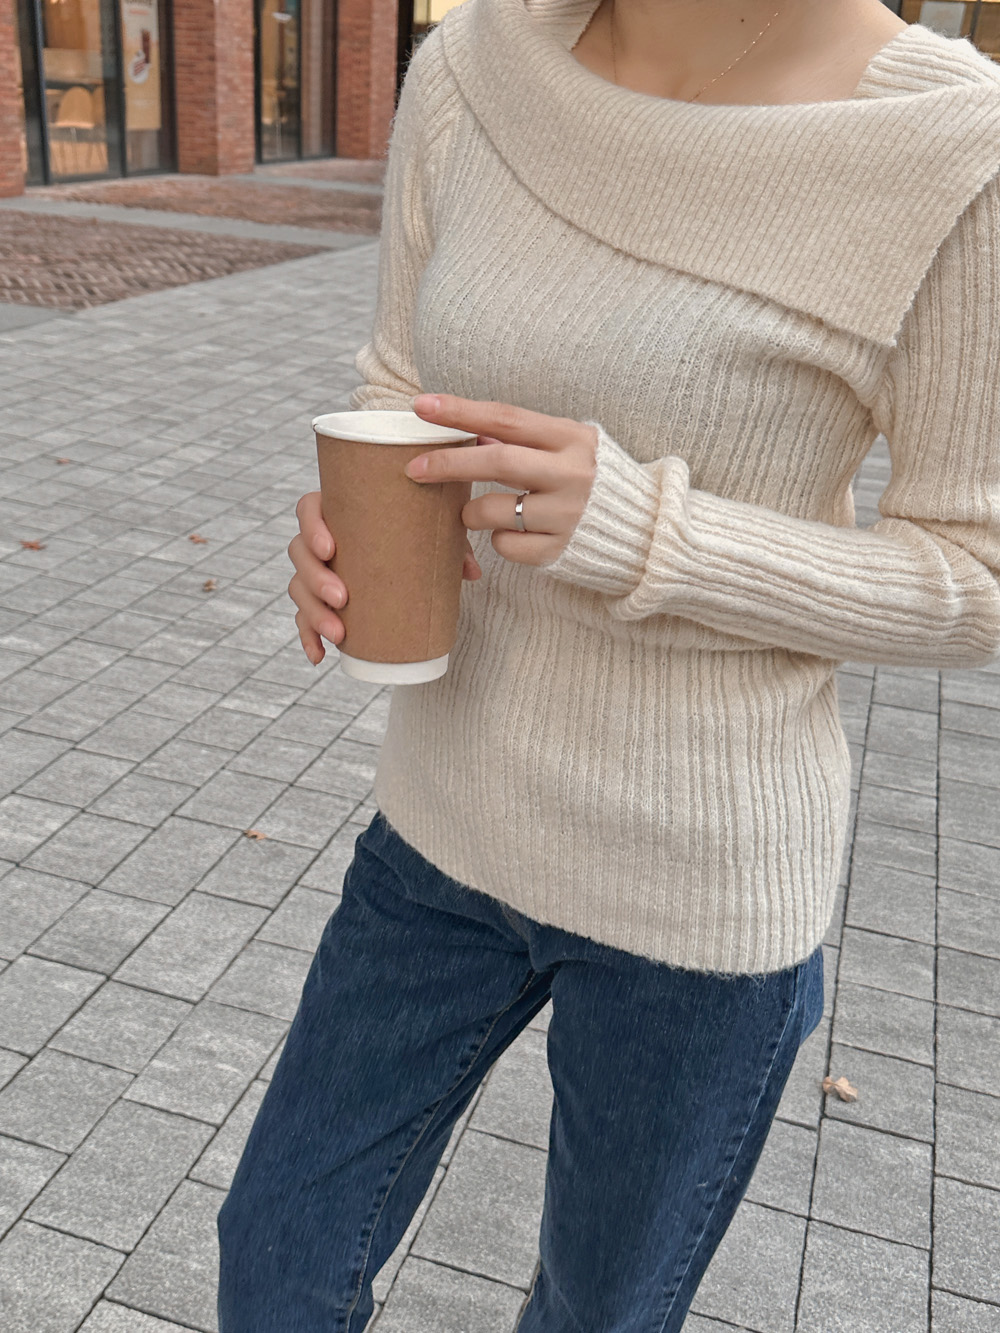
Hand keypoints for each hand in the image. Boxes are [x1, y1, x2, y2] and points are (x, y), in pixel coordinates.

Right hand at [287, 491, 482, 664]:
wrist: (409, 552)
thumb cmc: (415, 534)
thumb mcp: (434, 535)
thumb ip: (451, 546)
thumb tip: (472, 572)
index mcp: (339, 513)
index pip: (308, 509)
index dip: (312, 527)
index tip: (330, 549)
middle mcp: (319, 541)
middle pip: (299, 553)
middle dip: (316, 578)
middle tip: (342, 597)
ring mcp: (315, 572)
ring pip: (298, 588)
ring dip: (314, 612)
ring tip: (338, 632)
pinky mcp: (318, 601)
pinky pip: (303, 618)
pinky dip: (308, 637)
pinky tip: (320, 655)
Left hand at [406, 394, 597, 565]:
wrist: (642, 529)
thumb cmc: (592, 480)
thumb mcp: (568, 447)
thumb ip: (527, 440)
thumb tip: (473, 435)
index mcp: (572, 438)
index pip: (507, 419)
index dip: (461, 411)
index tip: (422, 406)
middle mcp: (573, 474)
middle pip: (496, 462)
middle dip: (448, 464)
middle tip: (415, 468)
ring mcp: (568, 515)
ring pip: (493, 511)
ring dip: (470, 512)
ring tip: (475, 513)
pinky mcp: (560, 550)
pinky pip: (506, 546)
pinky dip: (499, 540)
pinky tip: (517, 534)